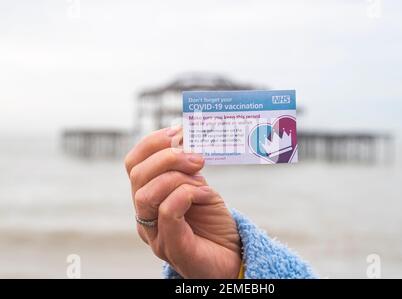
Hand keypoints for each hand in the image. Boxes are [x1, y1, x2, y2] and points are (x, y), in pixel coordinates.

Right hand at [124, 126, 241, 277]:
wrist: (233, 258)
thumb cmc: (215, 224)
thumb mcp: (200, 188)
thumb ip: (188, 170)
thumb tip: (185, 139)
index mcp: (149, 199)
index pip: (133, 164)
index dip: (152, 143)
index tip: (178, 131)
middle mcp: (145, 216)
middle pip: (136, 175)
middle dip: (167, 157)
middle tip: (197, 157)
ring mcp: (155, 234)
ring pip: (146, 194)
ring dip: (177, 177)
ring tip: (202, 180)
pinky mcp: (171, 246)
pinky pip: (167, 211)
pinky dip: (188, 194)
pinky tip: (206, 196)